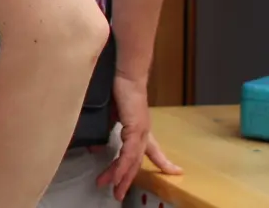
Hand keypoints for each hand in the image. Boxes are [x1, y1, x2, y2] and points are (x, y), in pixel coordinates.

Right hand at [95, 75, 181, 199]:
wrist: (126, 74)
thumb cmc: (118, 88)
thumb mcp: (109, 114)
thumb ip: (104, 130)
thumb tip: (93, 147)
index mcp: (139, 128)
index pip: (151, 150)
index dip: (163, 162)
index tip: (175, 172)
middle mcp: (143, 132)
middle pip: (136, 161)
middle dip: (128, 179)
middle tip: (119, 194)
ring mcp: (140, 131)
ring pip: (132, 160)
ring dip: (122, 177)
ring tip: (115, 190)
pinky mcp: (135, 129)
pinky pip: (128, 153)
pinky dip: (123, 166)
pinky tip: (117, 176)